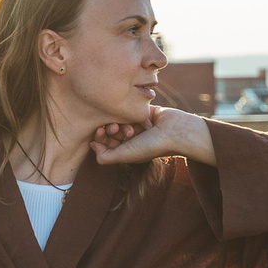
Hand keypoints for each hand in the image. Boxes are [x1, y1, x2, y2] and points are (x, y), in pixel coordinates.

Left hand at [91, 105, 216, 166]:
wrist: (176, 132)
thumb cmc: (152, 146)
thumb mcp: (125, 155)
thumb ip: (104, 156)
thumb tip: (92, 144)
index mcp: (126, 150)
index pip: (104, 141)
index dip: (99, 136)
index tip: (100, 131)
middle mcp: (131, 138)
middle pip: (111, 129)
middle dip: (111, 128)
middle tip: (115, 128)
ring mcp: (138, 126)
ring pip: (121, 119)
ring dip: (124, 122)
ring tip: (131, 127)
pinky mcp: (145, 114)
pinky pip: (133, 111)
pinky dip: (136, 116)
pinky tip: (145, 121)